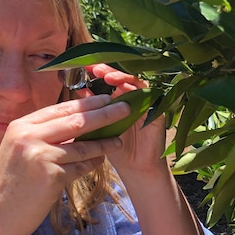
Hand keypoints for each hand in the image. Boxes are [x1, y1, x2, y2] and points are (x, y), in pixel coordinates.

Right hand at [0, 94, 126, 234]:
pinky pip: (81, 167)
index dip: (86, 103)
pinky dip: (92, 164)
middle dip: (104, 114)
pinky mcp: (52, 177)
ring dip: (104, 143)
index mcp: (20, 126)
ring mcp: (41, 156)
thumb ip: (42, 135)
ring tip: (118, 141)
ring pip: (82, 146)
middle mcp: (29, 137)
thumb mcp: (19, 151)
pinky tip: (100, 162)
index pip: (60, 109)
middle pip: (76, 121)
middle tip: (124, 109)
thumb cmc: (11, 185)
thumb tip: (75, 122)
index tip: (106, 99)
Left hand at [87, 64, 167, 179]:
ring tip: (107, 76)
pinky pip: (150, 95)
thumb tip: (78, 88)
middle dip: (107, 70)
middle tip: (94, 68)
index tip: (82, 66)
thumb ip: (92, 109)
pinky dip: (137, 89)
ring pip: (135, 82)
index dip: (97, 71)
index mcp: (118, 99)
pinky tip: (124, 88)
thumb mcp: (99, 126)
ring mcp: (146, 103)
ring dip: (121, 77)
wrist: (135, 169)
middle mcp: (133, 98)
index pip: (108, 79)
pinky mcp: (157, 111)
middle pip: (121, 76)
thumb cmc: (116, 149)